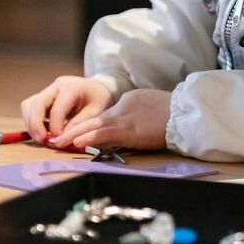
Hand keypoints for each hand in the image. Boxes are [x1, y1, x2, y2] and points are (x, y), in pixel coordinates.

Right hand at [20, 76, 113, 142]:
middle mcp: (56, 86)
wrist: (99, 89)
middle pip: (37, 103)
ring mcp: (48, 90)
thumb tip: (60, 139)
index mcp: (71, 87)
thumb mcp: (95, 113)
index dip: (55, 128)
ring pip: (29, 104)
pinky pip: (30, 107)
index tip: (59, 141)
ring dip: (31, 123)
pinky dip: (31, 120)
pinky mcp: (44, 97)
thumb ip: (78, 125)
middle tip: (41, 140)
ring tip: (40, 138)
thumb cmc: (99, 100)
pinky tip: (41, 131)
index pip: (56, 109)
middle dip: (36, 124)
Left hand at [52, 89, 171, 151]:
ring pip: (93, 126)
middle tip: (57, 138)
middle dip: (74, 129)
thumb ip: (139, 114)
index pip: (105, 115)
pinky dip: (89, 138)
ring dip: (74, 136)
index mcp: (129, 101)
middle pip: (93, 118)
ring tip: (59, 143)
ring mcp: (125, 118)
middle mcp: (122, 107)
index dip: (88, 126)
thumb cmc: (175, 112)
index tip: (76, 134)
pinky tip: (77, 143)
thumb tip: (132, 126)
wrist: (185, 112)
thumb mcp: (152, 108)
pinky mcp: (129, 130)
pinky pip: (104, 134)